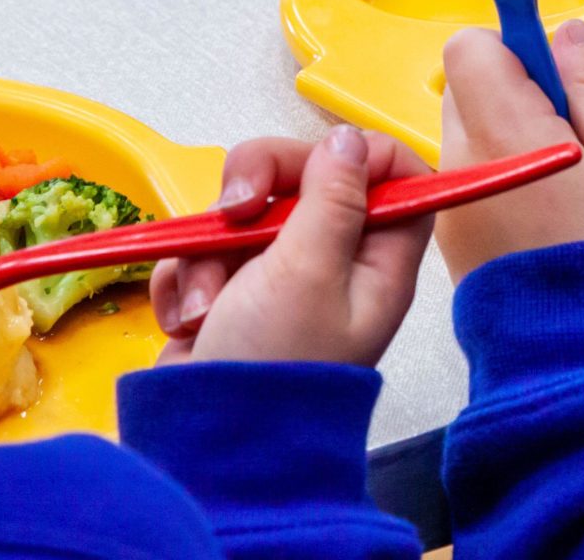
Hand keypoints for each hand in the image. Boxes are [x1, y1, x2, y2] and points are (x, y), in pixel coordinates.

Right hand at [150, 128, 432, 366]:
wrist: (206, 444)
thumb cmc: (273, 363)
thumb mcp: (310, 271)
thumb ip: (332, 199)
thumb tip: (351, 140)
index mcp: (379, 256)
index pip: (397, 174)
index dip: (359, 153)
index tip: (318, 157)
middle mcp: (335, 259)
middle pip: (308, 176)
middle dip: (260, 187)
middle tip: (237, 211)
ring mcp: (279, 275)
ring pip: (244, 213)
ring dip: (212, 250)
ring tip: (208, 304)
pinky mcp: (228, 292)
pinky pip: (204, 251)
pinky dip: (187, 279)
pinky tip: (190, 319)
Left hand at [436, 19, 583, 284]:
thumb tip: (567, 32)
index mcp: (502, 134)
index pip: (469, 47)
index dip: (514, 47)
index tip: (558, 76)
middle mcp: (459, 163)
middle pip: (465, 88)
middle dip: (514, 90)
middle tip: (575, 132)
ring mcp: (451, 203)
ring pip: (466, 133)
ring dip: (507, 134)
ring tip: (565, 179)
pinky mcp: (452, 238)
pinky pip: (468, 178)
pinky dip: (500, 175)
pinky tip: (545, 211)